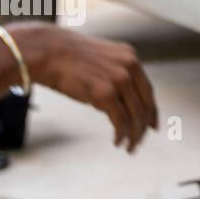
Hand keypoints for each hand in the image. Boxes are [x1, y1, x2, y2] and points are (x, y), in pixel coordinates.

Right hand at [7, 23, 158, 151]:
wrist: (46, 51)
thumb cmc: (67, 59)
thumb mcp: (101, 62)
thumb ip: (115, 76)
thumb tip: (122, 104)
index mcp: (130, 58)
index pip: (148, 91)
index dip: (152, 111)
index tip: (153, 126)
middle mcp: (129, 67)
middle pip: (145, 105)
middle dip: (143, 128)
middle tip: (138, 142)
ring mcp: (119, 78)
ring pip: (136, 116)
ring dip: (134, 135)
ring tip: (129, 147)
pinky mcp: (106, 92)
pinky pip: (121, 120)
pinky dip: (121, 134)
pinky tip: (117, 141)